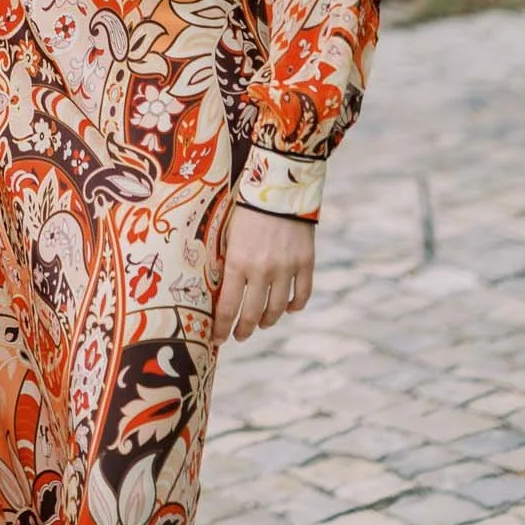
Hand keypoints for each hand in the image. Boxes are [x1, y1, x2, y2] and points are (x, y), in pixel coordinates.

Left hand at [214, 203, 314, 343]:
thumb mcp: (229, 235)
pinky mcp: (306, 263)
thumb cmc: (247, 208)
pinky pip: (302, 295)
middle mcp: (262, 270)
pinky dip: (295, 306)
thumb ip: (228, 262)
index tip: (218, 338)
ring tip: (262, 323)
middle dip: (244, 329)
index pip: (227, 307)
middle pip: (252, 314)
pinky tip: (288, 308)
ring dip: (268, 320)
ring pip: (277, 309)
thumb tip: (221, 290)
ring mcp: (286, 268)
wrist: (279, 186)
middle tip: (239, 335)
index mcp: (238, 262)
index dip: (222, 327)